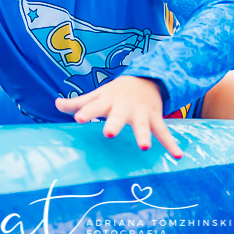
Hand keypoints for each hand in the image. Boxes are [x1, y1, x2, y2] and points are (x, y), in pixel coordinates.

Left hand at [55, 76, 183, 158]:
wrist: (147, 78)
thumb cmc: (116, 92)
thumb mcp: (98, 94)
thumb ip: (78, 103)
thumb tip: (56, 105)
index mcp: (108, 101)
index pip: (94, 106)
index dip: (86, 112)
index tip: (78, 118)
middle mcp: (124, 107)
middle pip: (118, 116)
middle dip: (115, 123)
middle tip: (109, 133)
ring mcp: (141, 114)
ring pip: (143, 125)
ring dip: (143, 135)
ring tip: (144, 147)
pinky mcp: (155, 119)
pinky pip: (164, 133)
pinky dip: (171, 144)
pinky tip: (178, 155)